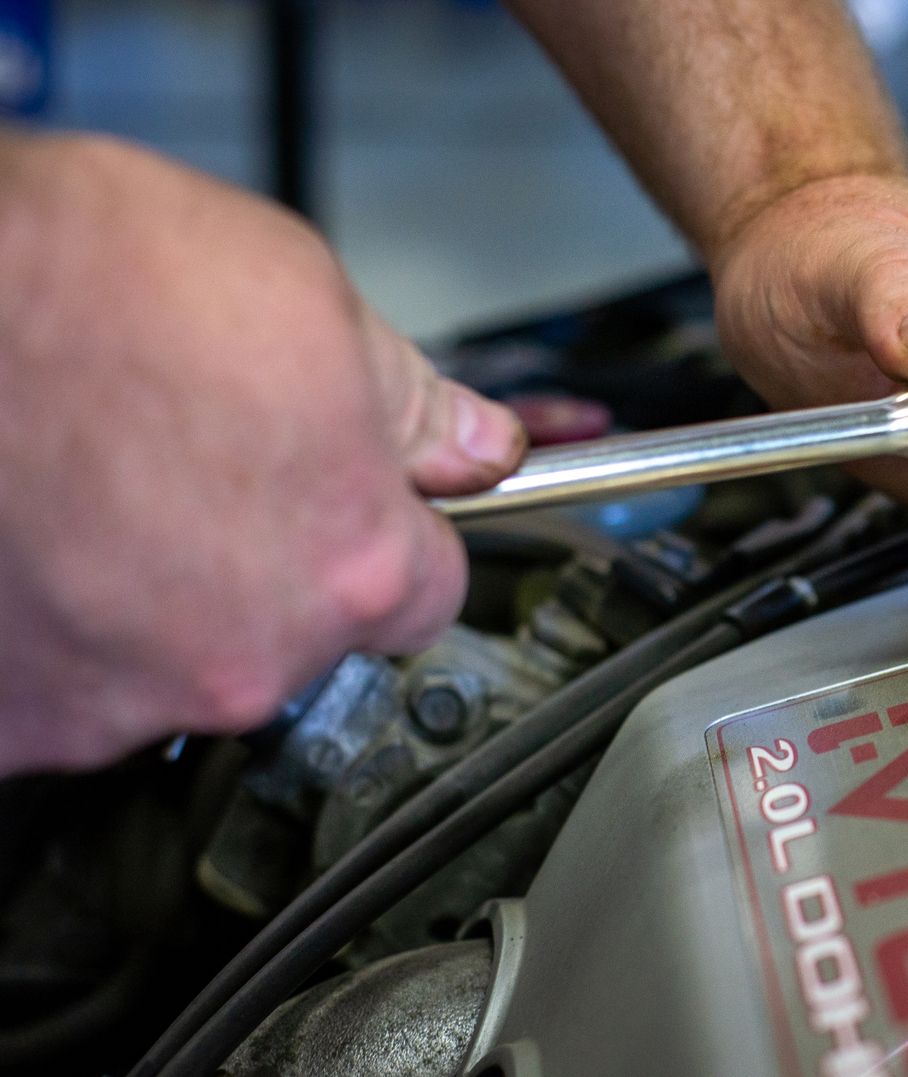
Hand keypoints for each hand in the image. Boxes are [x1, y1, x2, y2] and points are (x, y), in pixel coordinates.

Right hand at [0, 134, 525, 773]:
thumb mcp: (298, 295)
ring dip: (155, 600)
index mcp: (351, 563)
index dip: (390, 531)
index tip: (354, 502)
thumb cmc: (70, 282)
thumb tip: (473, 441)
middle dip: (267, 561)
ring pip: (180, 666)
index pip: (429, 588)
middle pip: (302, 635)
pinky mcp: (15, 725)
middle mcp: (248, 659)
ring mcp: (123, 703)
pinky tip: (40, 547)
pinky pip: (68, 694)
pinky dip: (60, 633)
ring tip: (94, 492)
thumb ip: (408, 400)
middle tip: (194, 468)